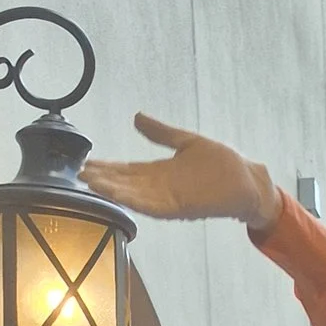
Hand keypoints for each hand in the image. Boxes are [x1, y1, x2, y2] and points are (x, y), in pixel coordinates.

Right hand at [82, 112, 280, 232]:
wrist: (248, 180)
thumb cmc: (222, 164)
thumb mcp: (186, 141)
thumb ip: (161, 133)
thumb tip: (137, 117)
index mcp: (160, 171)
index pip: (126, 169)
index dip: (106, 167)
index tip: (84, 163)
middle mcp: (160, 187)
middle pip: (124, 184)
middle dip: (102, 179)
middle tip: (78, 174)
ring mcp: (170, 198)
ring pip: (134, 196)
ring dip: (113, 191)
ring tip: (90, 183)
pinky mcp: (182, 207)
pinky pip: (153, 207)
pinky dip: (135, 201)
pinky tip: (119, 195)